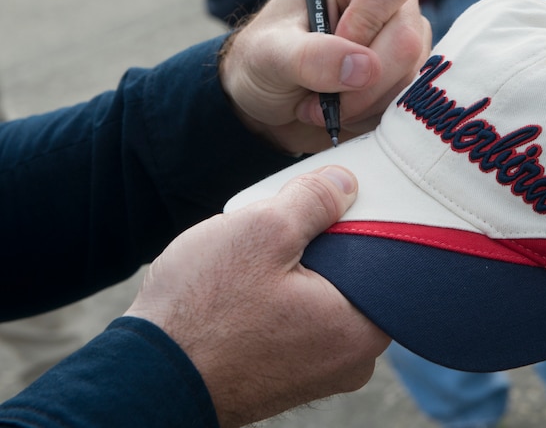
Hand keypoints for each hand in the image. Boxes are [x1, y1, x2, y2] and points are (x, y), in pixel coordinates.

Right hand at [125, 165, 390, 427]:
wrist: (145, 378)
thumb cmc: (201, 313)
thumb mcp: (262, 231)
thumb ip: (315, 199)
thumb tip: (346, 183)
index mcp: (362, 329)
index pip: (385, 256)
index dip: (356, 217)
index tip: (327, 199)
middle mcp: (351, 359)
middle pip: (353, 275)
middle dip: (321, 242)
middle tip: (280, 226)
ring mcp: (319, 370)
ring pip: (322, 294)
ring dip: (295, 267)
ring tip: (254, 257)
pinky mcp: (287, 372)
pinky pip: (299, 317)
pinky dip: (279, 294)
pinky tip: (245, 285)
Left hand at [219, 0, 431, 153]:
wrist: (267, 101)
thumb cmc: (264, 60)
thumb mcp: (270, 55)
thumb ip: (309, 57)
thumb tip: (365, 68)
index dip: (365, 21)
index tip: (333, 45)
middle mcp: (391, 3)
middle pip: (406, 40)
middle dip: (361, 84)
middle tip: (319, 99)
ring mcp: (406, 42)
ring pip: (409, 79)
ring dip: (362, 105)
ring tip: (324, 104)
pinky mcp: (408, 78)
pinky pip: (408, 103)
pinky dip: (371, 117)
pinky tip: (343, 112)